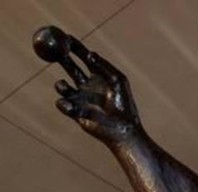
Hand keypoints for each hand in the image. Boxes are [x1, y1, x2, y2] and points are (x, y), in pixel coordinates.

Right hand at [33, 26, 141, 145]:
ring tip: (65, 85)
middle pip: (70, 67)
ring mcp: (81, 99)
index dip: (75, 47)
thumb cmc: (124, 105)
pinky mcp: (76, 113)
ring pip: (62, 86)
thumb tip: (90, 53)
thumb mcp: (117, 81)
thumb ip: (104, 66)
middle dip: (62, 59)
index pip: (85, 58)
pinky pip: (62, 104)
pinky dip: (64, 103)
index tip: (66, 38)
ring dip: (60, 85)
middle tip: (54, 52)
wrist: (122, 129)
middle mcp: (89, 86)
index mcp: (100, 77)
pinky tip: (71, 106)